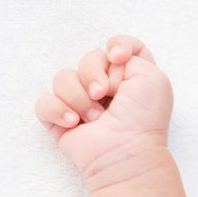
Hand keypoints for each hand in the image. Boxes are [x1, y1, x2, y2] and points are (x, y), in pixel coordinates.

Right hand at [35, 34, 172, 179]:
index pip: (118, 45)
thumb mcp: (153, 77)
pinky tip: (74, 123)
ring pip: (62, 77)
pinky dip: (58, 111)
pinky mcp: (60, 119)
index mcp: (130, 75)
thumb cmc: (143, 119)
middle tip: (104, 95)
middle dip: (94, 74)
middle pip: (88, 57)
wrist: (125, 152)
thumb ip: (132, 54)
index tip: (117, 58)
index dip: (117, 45)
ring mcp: (81, 102)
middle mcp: (105, 86)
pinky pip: (44, 102)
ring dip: (79, 98)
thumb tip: (107, 58)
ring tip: (95, 118)